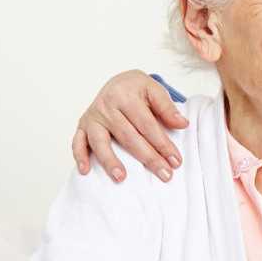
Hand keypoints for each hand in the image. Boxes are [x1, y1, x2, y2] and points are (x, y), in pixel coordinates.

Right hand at [72, 69, 189, 182]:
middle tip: (164, 175)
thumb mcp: (154, 90)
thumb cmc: (137, 90)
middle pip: (128, 136)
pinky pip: (77, 141)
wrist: (117, 82)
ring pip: (100, 141)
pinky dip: (79, 156)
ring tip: (121, 177)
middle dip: (148, 157)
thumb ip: (167, 107)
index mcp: (126, 95)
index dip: (162, 144)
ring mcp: (93, 116)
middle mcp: (107, 105)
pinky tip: (85, 171)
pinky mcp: (83, 125)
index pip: (147, 124)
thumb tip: (183, 124)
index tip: (176, 161)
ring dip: (110, 160)